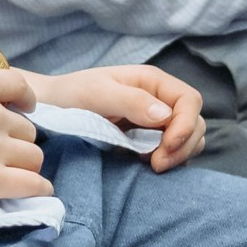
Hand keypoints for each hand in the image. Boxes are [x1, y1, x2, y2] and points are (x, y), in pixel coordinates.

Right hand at [0, 27, 50, 205]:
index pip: (21, 88)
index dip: (26, 99)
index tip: (24, 107)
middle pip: (28, 127)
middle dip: (17, 136)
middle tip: (2, 145)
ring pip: (33, 155)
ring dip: (25, 161)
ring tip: (14, 168)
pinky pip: (32, 184)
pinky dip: (38, 187)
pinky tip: (36, 189)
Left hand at [27, 65, 205, 171]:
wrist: (51, 109)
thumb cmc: (72, 95)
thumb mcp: (98, 93)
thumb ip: (131, 101)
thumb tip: (166, 116)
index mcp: (153, 82)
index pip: (190, 101)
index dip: (186, 124)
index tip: (166, 146)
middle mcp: (159, 100)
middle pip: (194, 123)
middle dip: (182, 145)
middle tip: (156, 164)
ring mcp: (155, 121)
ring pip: (188, 140)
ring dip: (177, 155)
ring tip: (151, 164)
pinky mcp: (148, 140)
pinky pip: (171, 152)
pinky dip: (166, 160)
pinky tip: (144, 164)